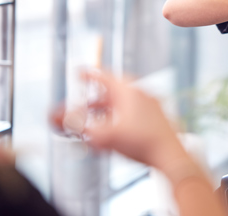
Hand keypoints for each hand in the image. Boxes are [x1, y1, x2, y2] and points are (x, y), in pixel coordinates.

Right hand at [70, 69, 187, 169]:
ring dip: (110, 108)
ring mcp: (152, 104)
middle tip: (87, 103)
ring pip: (126, 100)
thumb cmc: (141, 142)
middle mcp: (141, 92)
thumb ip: (78, 126)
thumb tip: (57, 117)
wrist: (171, 155)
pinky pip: (137, 110)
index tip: (80, 73)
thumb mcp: (104, 135)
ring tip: (100, 119)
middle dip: (98, 97)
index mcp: (128, 90)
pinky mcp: (159, 117)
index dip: (89, 75)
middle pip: (115, 89)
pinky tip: (119, 129)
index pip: (104, 75)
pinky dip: (123, 115)